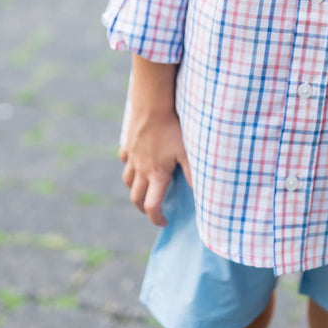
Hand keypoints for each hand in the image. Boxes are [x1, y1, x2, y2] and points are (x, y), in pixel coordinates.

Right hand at [119, 106, 191, 227]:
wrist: (152, 106)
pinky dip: (129, 164)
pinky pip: (125, 159)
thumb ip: (192, 173)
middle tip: (153, 209)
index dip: (157, 218)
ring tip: (144, 188)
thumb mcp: (186, 152)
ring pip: (127, 180)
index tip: (165, 221)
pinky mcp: (128, 144)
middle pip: (136, 198)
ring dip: (134, 188)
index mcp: (156, 175)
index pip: (152, 206)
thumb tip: (202, 193)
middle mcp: (141, 169)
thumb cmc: (172, 129)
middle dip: (143, 208)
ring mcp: (133, 157)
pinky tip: (137, 161)